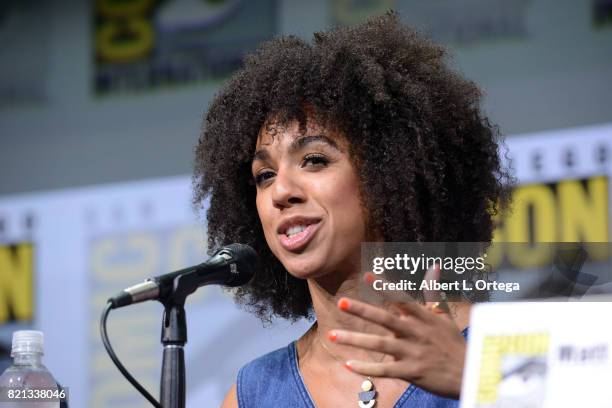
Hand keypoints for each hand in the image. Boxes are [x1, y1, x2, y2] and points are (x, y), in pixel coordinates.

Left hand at [329, 267, 466, 398]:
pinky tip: (348, 364)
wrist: (468, 374)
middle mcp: (415, 333)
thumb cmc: (453, 343)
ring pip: (379, 345)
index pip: (401, 298)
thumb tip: (434, 266)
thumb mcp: (444, 316)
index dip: (384, 286)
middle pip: (385, 319)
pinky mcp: (411, 372)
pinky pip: (384, 370)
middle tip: (341, 302)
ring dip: (354, 340)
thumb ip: (433, 291)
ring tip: (332, 336)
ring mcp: (412, 353)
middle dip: (362, 310)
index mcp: (423, 318)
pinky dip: (366, 369)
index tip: (366, 275)